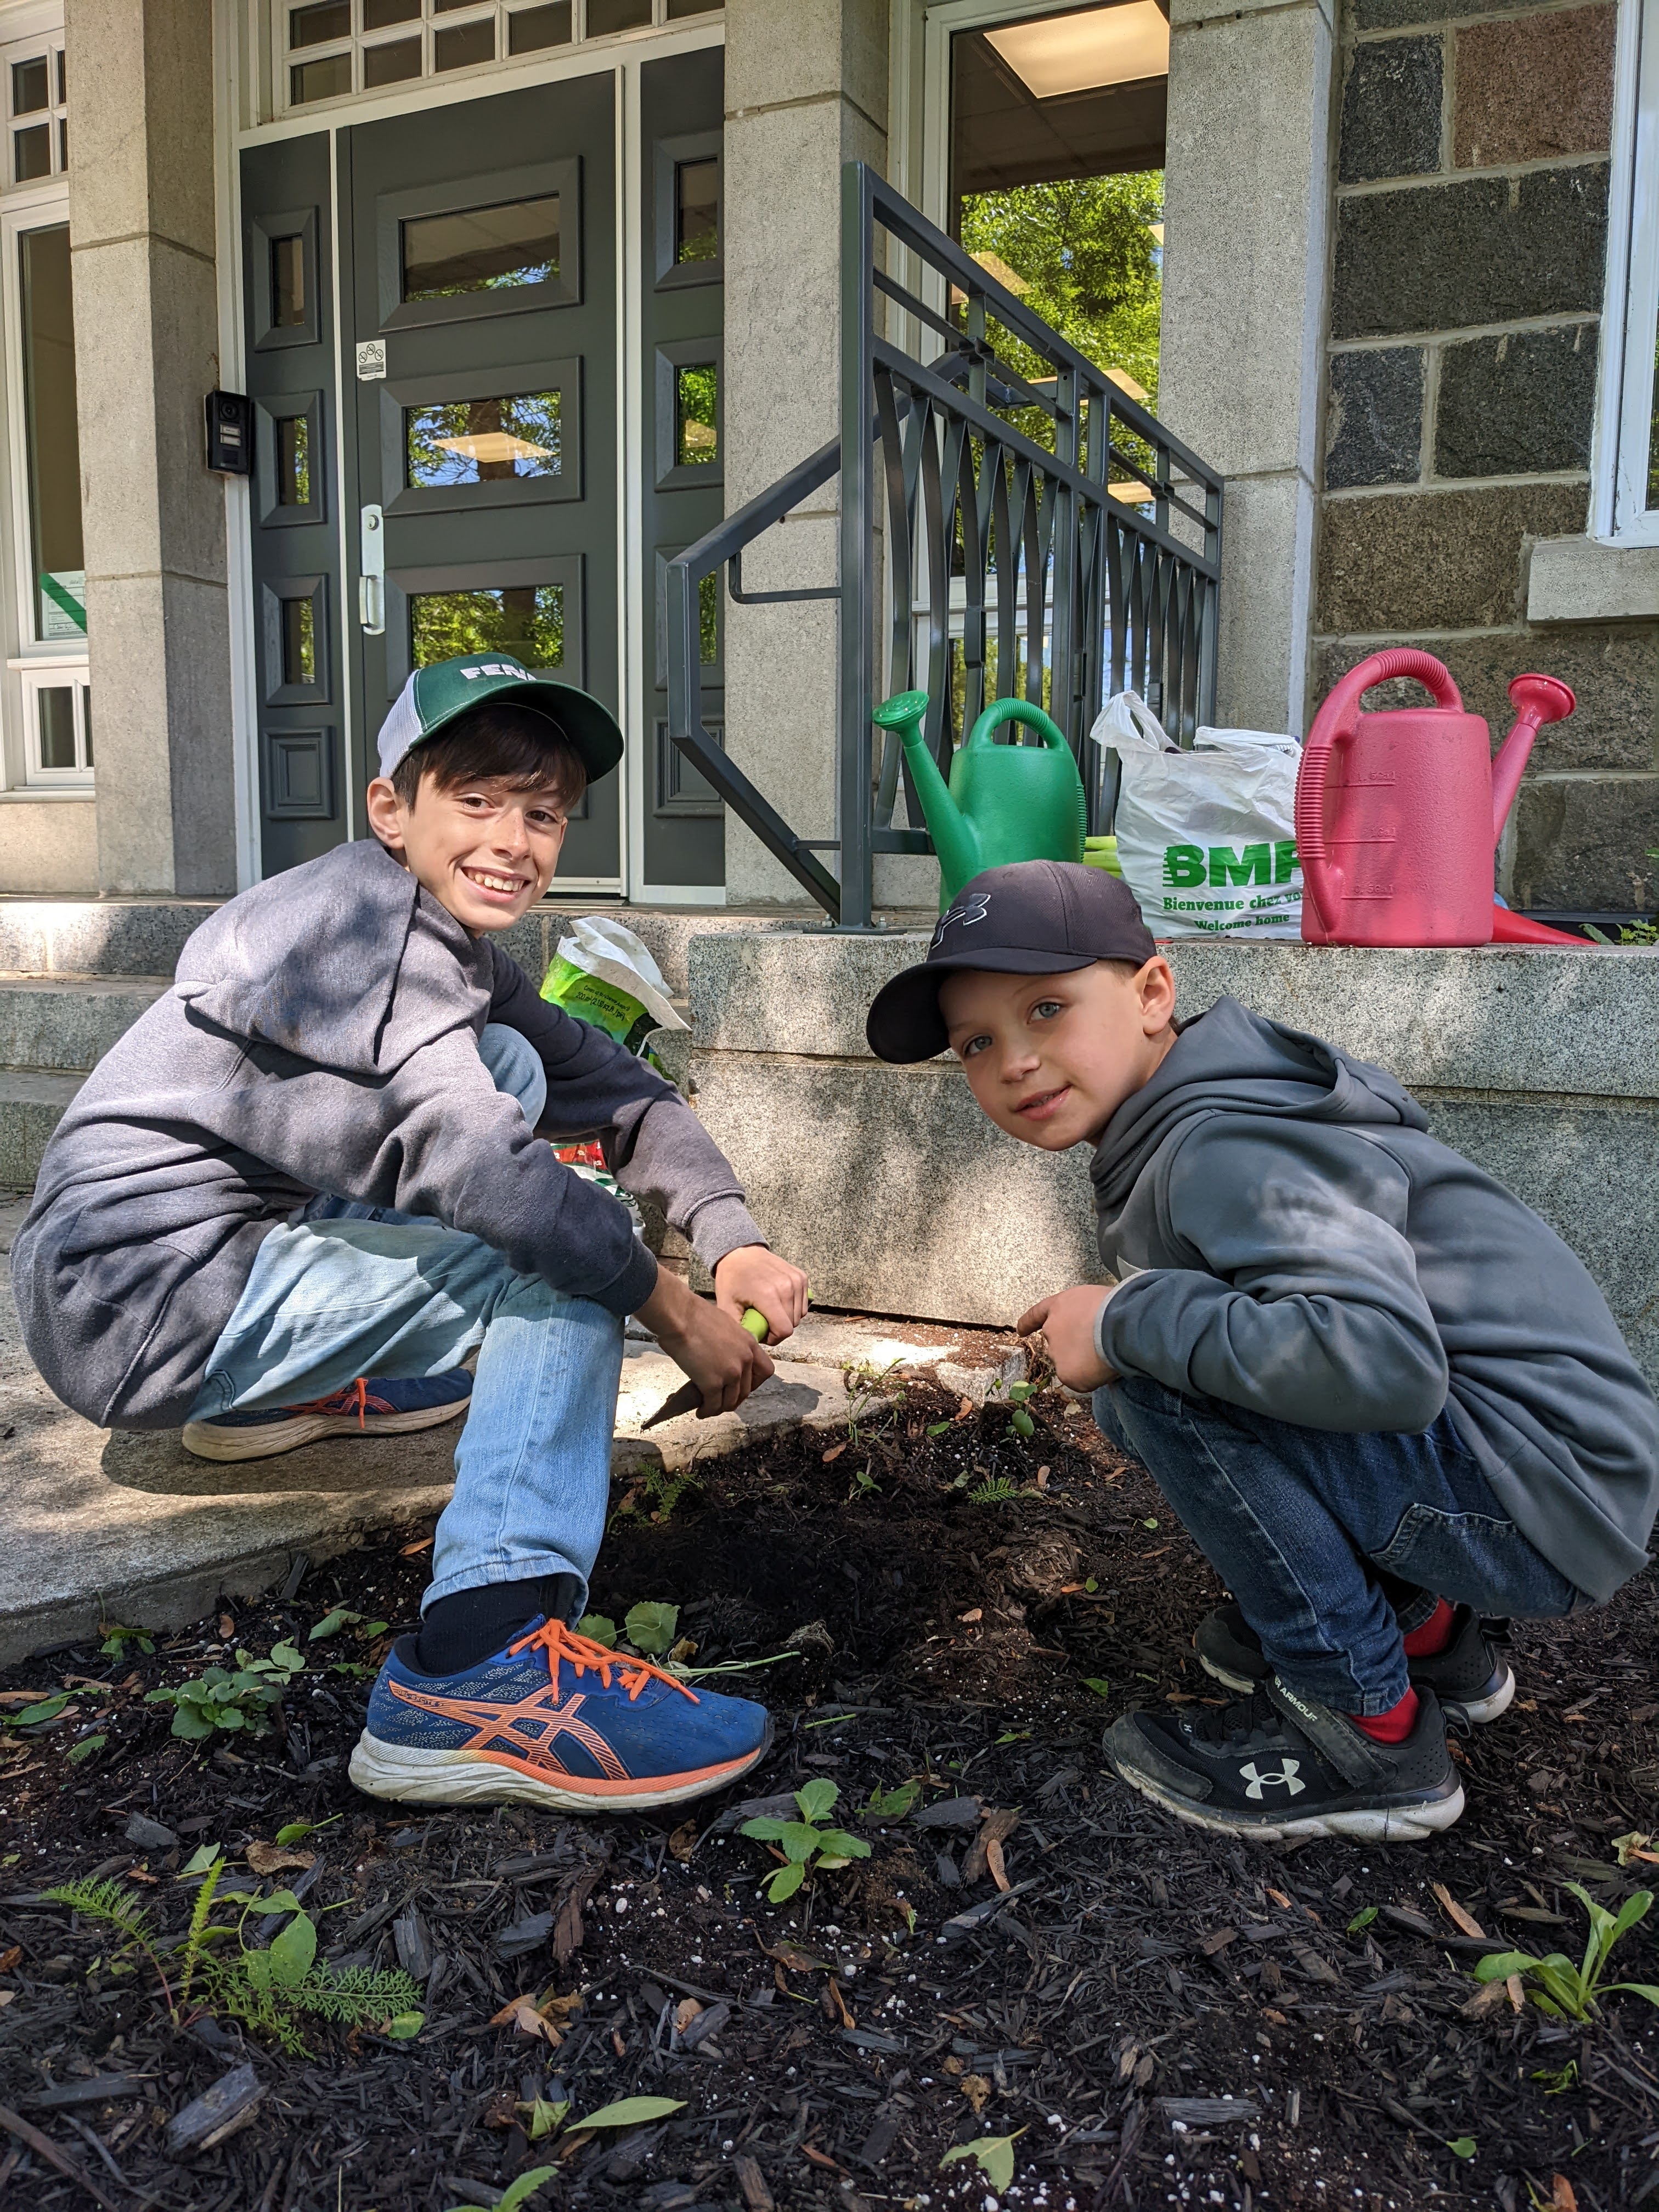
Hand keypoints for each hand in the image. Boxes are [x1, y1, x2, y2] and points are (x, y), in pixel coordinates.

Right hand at [637, 1267, 775, 1416]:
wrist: (680, 1316)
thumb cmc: (694, 1315)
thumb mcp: (724, 1324)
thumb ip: (729, 1342)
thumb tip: (721, 1353)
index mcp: (749, 1343)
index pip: (765, 1371)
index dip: (754, 1383)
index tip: (743, 1386)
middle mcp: (744, 1360)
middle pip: (747, 1390)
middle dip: (734, 1398)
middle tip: (723, 1400)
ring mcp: (731, 1373)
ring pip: (731, 1401)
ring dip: (720, 1407)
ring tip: (710, 1408)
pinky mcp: (713, 1383)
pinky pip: (714, 1405)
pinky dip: (707, 1410)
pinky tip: (700, 1410)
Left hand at [712, 1245, 810, 1345]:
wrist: (741, 1252)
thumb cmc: (732, 1279)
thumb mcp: (726, 1306)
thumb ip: (739, 1329)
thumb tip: (750, 1346)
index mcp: (768, 1295)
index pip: (784, 1330)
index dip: (774, 1338)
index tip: (763, 1333)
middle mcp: (786, 1287)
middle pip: (792, 1324)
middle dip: (778, 1328)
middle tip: (763, 1320)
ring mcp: (796, 1280)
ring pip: (799, 1315)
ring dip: (786, 1317)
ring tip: (769, 1310)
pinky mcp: (801, 1276)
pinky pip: (803, 1303)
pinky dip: (793, 1306)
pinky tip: (778, 1300)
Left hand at [1016, 1283, 1119, 1392]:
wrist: (1120, 1324)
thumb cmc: (1115, 1306)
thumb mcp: (1094, 1299)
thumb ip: (1083, 1313)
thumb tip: (1090, 1326)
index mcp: (1058, 1306)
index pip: (1037, 1314)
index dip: (1028, 1323)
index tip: (1021, 1330)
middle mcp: (1051, 1329)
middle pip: (1056, 1344)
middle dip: (1072, 1347)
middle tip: (1097, 1346)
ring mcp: (1056, 1353)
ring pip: (1068, 1363)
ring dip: (1082, 1363)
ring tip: (1105, 1354)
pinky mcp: (1066, 1373)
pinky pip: (1080, 1380)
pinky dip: (1091, 1377)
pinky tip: (1104, 1367)